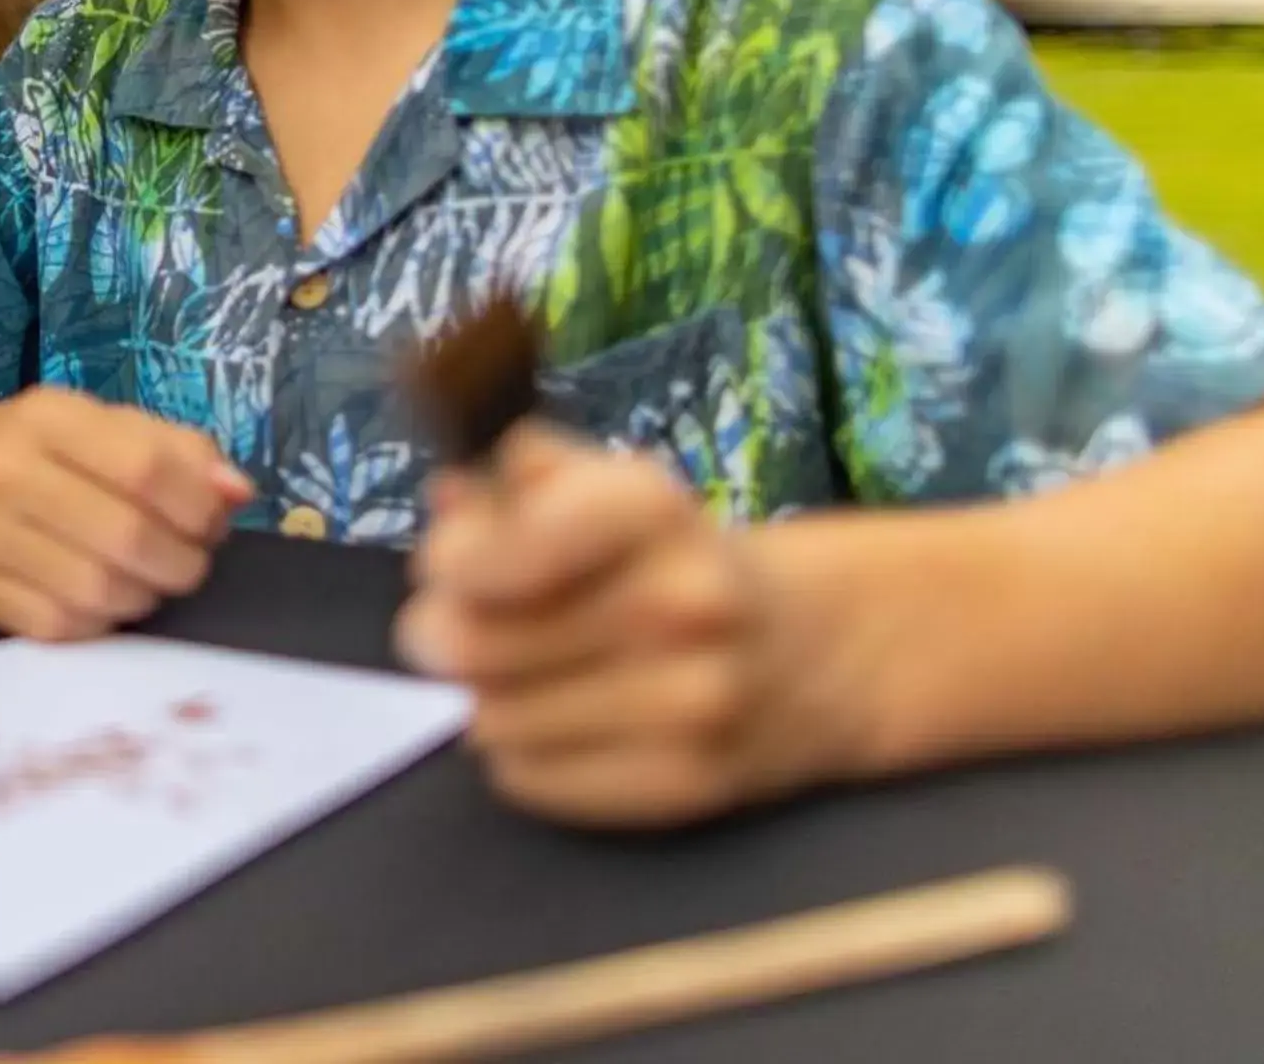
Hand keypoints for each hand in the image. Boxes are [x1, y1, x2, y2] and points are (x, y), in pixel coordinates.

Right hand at [0, 386, 254, 640]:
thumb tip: (237, 492)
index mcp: (47, 417)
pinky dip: (101, 623)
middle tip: (188, 562)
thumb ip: (176, 450)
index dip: (198, 506)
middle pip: (126, 537)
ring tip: (147, 581)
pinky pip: (61, 627)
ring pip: (97, 591)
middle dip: (181, 562)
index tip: (211, 522)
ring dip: (144, 596)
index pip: (144, 468)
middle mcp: (5, 472)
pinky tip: (105, 600)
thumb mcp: (98, 424)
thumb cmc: (31, 446)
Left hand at [395, 426, 870, 828]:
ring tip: (521, 674)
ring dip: (484, 698)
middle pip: (472, 645)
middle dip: (442, 632)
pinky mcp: (683, 784)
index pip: (508, 546)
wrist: (821, 651)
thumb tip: (449, 497)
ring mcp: (689, 704)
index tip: (447, 569)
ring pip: (491, 719)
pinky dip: (520, 754)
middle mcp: (681, 604)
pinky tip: (560, 723)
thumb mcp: (615, 488)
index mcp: (654, 511)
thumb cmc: (677, 558)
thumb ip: (522, 478)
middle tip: (451, 624)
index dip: (453, 562)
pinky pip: (527, 780)